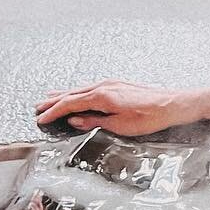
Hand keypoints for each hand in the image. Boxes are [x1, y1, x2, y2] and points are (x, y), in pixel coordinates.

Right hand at [33, 81, 194, 135]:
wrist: (172, 105)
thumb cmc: (149, 117)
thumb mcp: (118, 125)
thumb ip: (94, 121)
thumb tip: (74, 120)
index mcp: (101, 96)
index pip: (69, 104)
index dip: (53, 112)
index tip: (41, 119)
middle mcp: (103, 86)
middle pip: (71, 94)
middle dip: (53, 101)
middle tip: (37, 108)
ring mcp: (111, 83)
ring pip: (81, 89)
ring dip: (64, 95)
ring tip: (50, 98)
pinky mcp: (119, 85)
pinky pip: (91, 87)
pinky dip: (79, 92)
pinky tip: (77, 94)